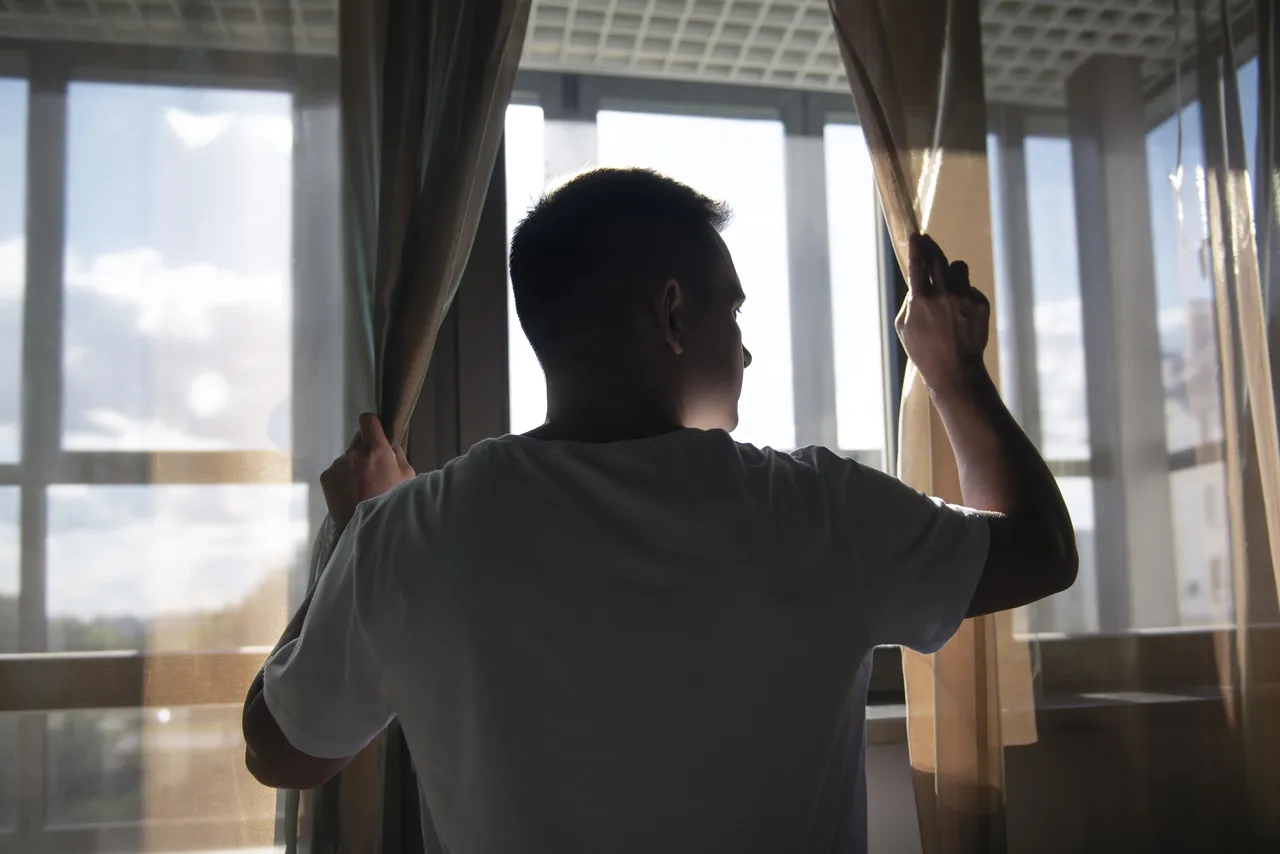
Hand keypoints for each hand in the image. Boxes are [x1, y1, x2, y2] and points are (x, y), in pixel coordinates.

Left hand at [320, 413, 414, 530]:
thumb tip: (391, 445)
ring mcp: (338, 465)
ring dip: (353, 466)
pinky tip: (350, 492)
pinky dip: (342, 478)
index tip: (375, 433)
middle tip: (372, 468)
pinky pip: (336, 470)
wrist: (365, 527)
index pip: (368, 420)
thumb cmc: (390, 503)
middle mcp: (354, 453)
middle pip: (358, 440)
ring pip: (347, 457)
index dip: (372, 425)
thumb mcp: (407, 478)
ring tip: (361, 486)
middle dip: (365, 450)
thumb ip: (398, 456)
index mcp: (376, 450)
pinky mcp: (326, 476)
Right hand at [895, 233, 990, 395]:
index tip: (916, 236)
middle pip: (938, 259)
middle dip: (932, 248)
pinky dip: (965, 295)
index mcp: (921, 300)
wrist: (955, 370)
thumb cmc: (924, 350)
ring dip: (951, 272)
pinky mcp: (980, 304)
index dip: (916, 247)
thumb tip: (917, 282)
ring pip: (958, 268)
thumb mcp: (904, 327)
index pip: (918, 265)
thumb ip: (909, 301)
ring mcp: (964, 298)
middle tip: (928, 243)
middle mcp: (943, 295)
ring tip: (948, 288)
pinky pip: (971, 288)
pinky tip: (961, 314)